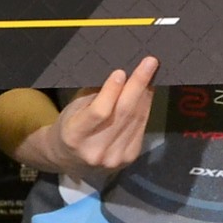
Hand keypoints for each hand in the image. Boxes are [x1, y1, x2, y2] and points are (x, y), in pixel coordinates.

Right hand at [30, 58, 158, 184]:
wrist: (70, 159)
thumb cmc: (70, 125)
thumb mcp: (74, 108)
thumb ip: (96, 95)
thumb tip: (122, 74)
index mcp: (75, 136)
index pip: (99, 112)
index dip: (111, 91)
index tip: (121, 71)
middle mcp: (96, 151)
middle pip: (123, 114)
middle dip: (138, 85)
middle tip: (150, 63)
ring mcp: (115, 158)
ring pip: (136, 119)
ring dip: (146, 94)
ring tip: (151, 74)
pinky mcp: (129, 158)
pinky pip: (141, 127)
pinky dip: (146, 108)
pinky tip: (147, 93)